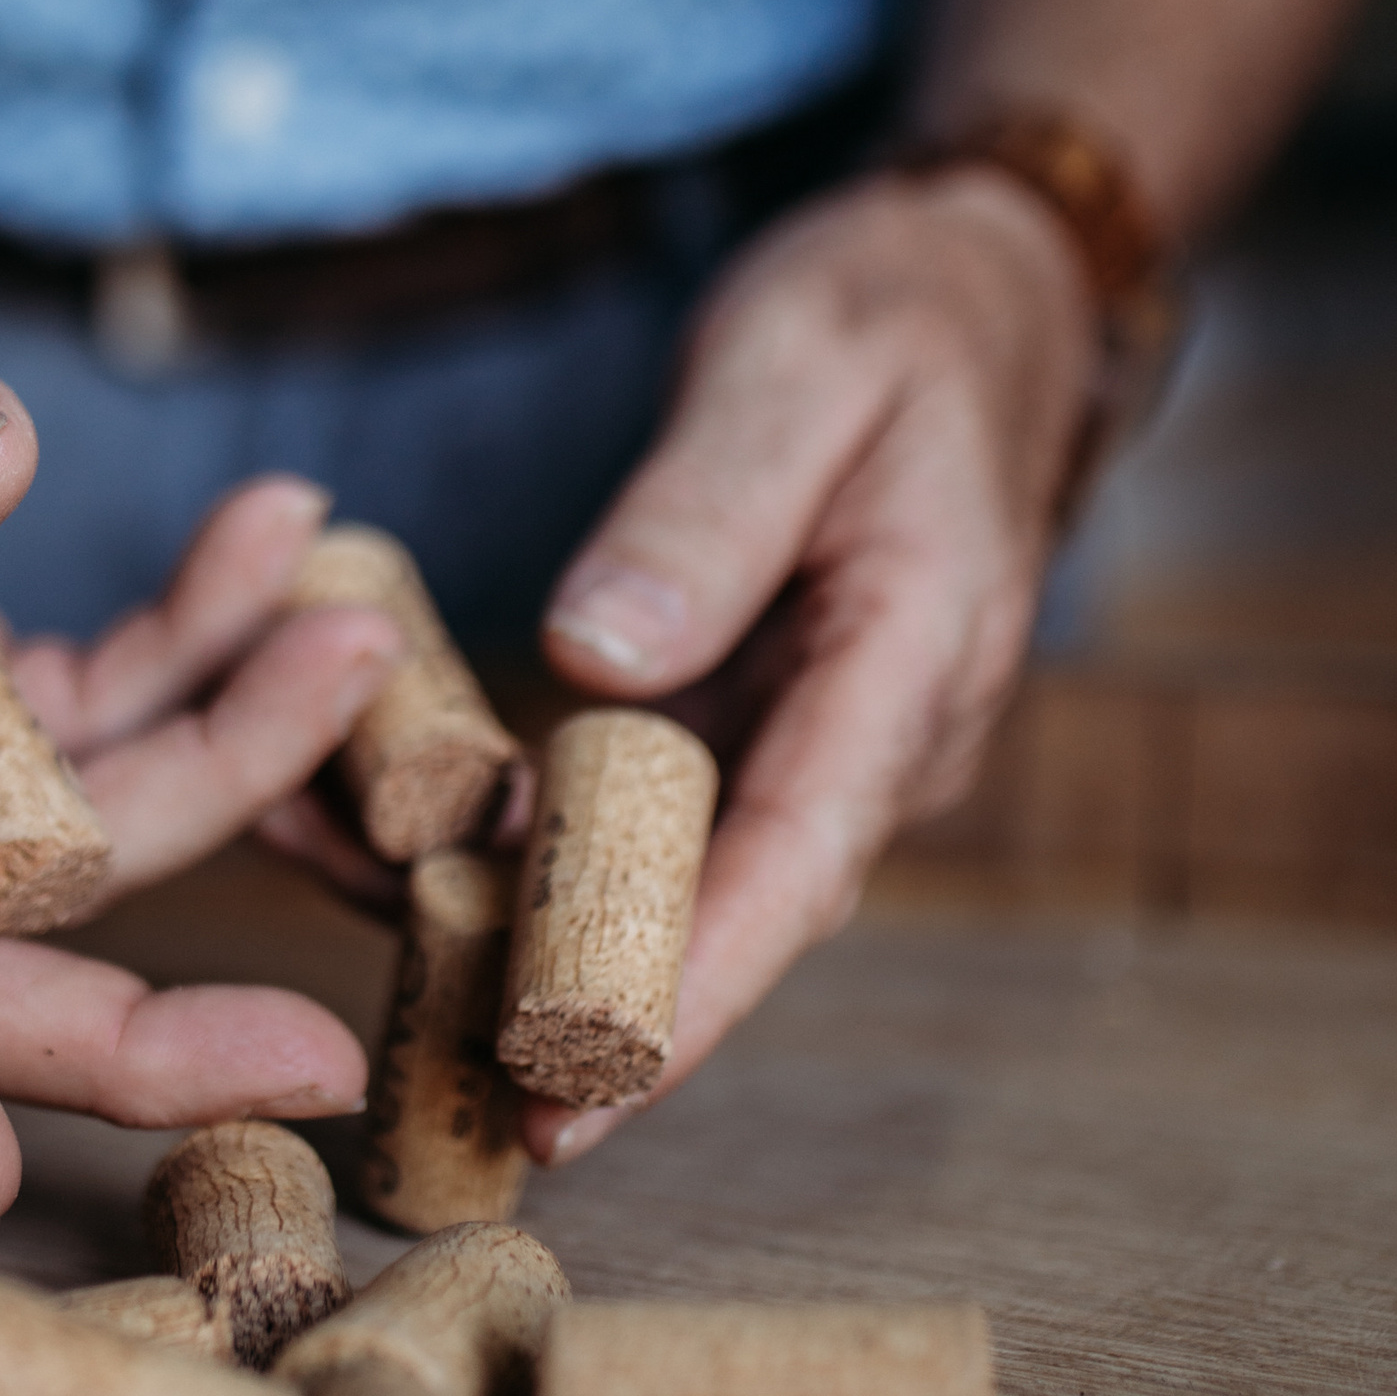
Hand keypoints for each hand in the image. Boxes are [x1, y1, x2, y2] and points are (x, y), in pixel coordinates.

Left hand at [534, 164, 1099, 1162]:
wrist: (964, 286)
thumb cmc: (890, 314)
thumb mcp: (796, 372)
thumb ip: (707, 513)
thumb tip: (599, 658)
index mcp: (911, 653)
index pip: (801, 859)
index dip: (692, 989)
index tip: (584, 1087)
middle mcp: (874, 728)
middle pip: (742, 906)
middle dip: (617, 1013)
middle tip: (483, 1109)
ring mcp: (818, 729)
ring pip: (692, 874)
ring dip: (572, 945)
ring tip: (432, 1018)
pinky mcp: (761, 710)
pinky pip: (659, 806)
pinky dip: (557, 848)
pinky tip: (441, 873)